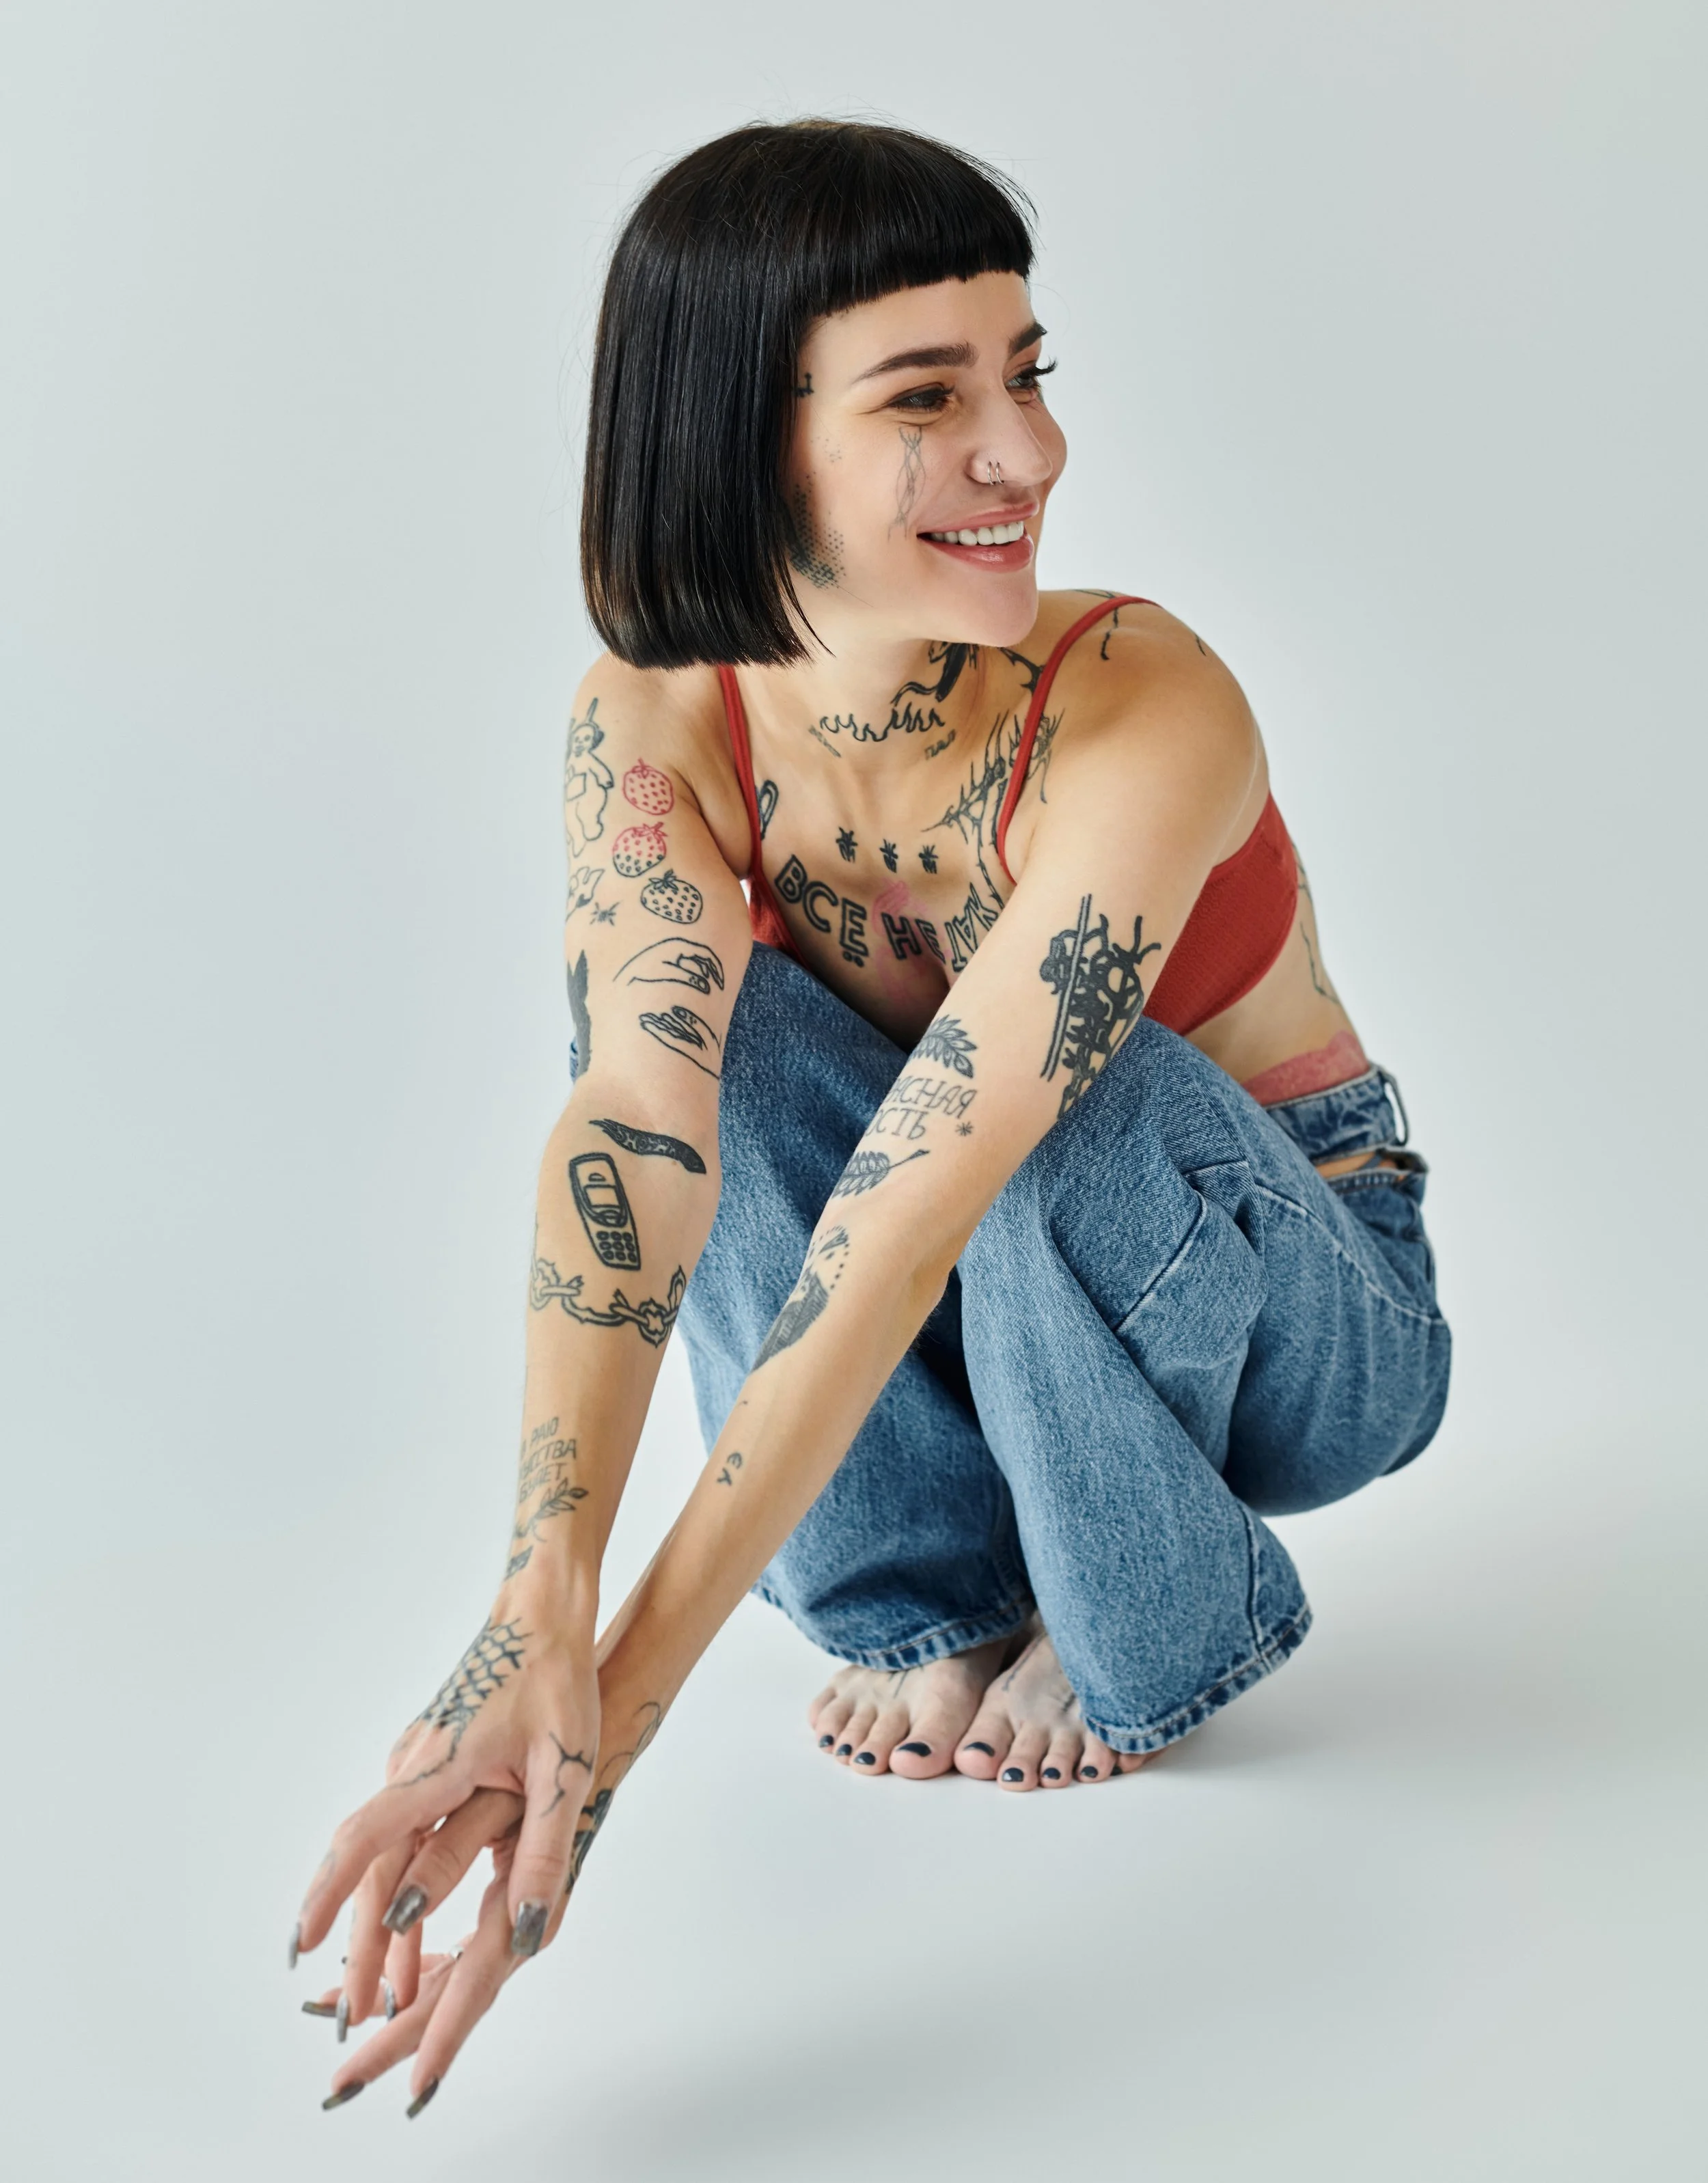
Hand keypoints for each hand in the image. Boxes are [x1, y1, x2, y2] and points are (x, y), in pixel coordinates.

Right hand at [291, 1603, 599, 2107]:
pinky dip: (399, 1885)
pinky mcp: (431, 1762)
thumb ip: (544, 1854)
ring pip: (385, 1854)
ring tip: (380, 1995)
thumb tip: (528, 1934)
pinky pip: (402, 1834)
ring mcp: (418, 1763)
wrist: (544, 1616)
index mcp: (437, 1766)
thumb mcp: (566, 1771)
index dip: (332, 1896)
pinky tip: (408, 1925)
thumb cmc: (557, 1682)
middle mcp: (413, 1766)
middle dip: (357, 1942)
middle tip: (349, 2013)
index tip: (302, 1946)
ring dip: (380, 1922)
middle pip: (370, 1864)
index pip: (367, 1839)